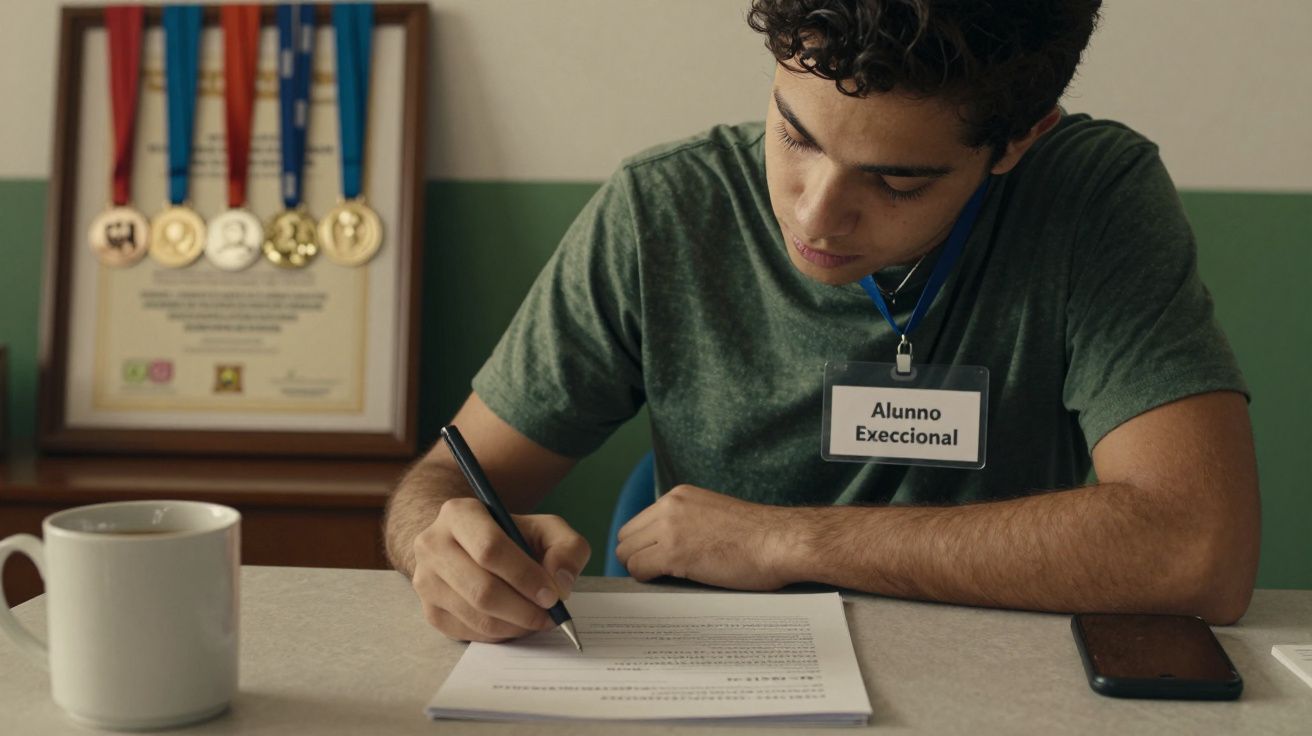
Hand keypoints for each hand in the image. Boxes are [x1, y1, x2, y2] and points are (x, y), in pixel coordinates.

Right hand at [411, 497, 589, 641]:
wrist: (468, 546)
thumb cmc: (511, 537)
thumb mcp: (546, 529)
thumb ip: (567, 548)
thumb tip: (561, 582)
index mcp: (459, 513)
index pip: (490, 549)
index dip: (525, 576)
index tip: (552, 595)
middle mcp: (432, 545)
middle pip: (481, 589)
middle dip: (523, 609)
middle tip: (549, 615)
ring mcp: (425, 580)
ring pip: (476, 616)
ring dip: (514, 625)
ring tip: (537, 619)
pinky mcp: (430, 611)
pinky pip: (469, 633)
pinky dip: (499, 634)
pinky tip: (515, 622)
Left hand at [614, 485, 801, 589]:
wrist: (781, 541)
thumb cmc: (760, 536)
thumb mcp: (714, 515)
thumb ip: (687, 523)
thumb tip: (668, 547)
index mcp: (679, 496)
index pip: (639, 523)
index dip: (644, 546)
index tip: (656, 561)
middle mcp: (670, 506)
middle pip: (626, 538)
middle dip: (637, 558)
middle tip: (657, 575)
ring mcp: (670, 529)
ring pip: (627, 555)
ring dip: (642, 571)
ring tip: (666, 580)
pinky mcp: (674, 552)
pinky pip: (639, 570)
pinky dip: (648, 581)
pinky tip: (670, 583)